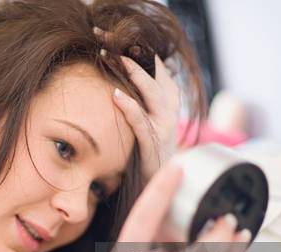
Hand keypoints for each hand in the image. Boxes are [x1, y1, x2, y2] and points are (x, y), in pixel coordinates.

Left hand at [93, 27, 180, 172]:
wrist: (158, 185)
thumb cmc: (148, 151)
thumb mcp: (148, 121)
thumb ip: (141, 101)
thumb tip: (122, 80)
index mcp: (168, 103)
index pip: (158, 69)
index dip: (142, 52)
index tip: (120, 38)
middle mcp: (170, 112)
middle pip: (157, 76)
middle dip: (136, 56)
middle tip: (110, 40)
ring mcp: (164, 128)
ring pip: (154, 95)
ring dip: (135, 75)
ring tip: (116, 59)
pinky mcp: (153, 145)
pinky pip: (142, 123)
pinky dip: (130, 108)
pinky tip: (115, 95)